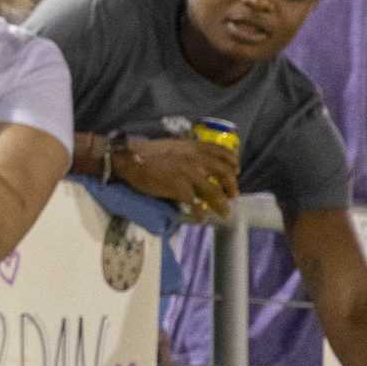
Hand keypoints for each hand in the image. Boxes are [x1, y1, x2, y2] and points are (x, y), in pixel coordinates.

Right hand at [117, 136, 237, 217]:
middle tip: (232, 196)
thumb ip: (187, 151)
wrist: (130, 158)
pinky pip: (196, 204)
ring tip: (224, 213)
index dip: (233, 162)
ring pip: (214, 192)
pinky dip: (200, 214)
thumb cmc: (147, 152)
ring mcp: (190, 175)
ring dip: (222, 205)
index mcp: (195, 147)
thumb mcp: (173, 145)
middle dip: (231, 186)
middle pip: (224, 174)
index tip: (236, 170)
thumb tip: (194, 160)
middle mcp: (197, 160)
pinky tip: (201, 219)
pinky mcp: (180, 188)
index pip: (222, 152)